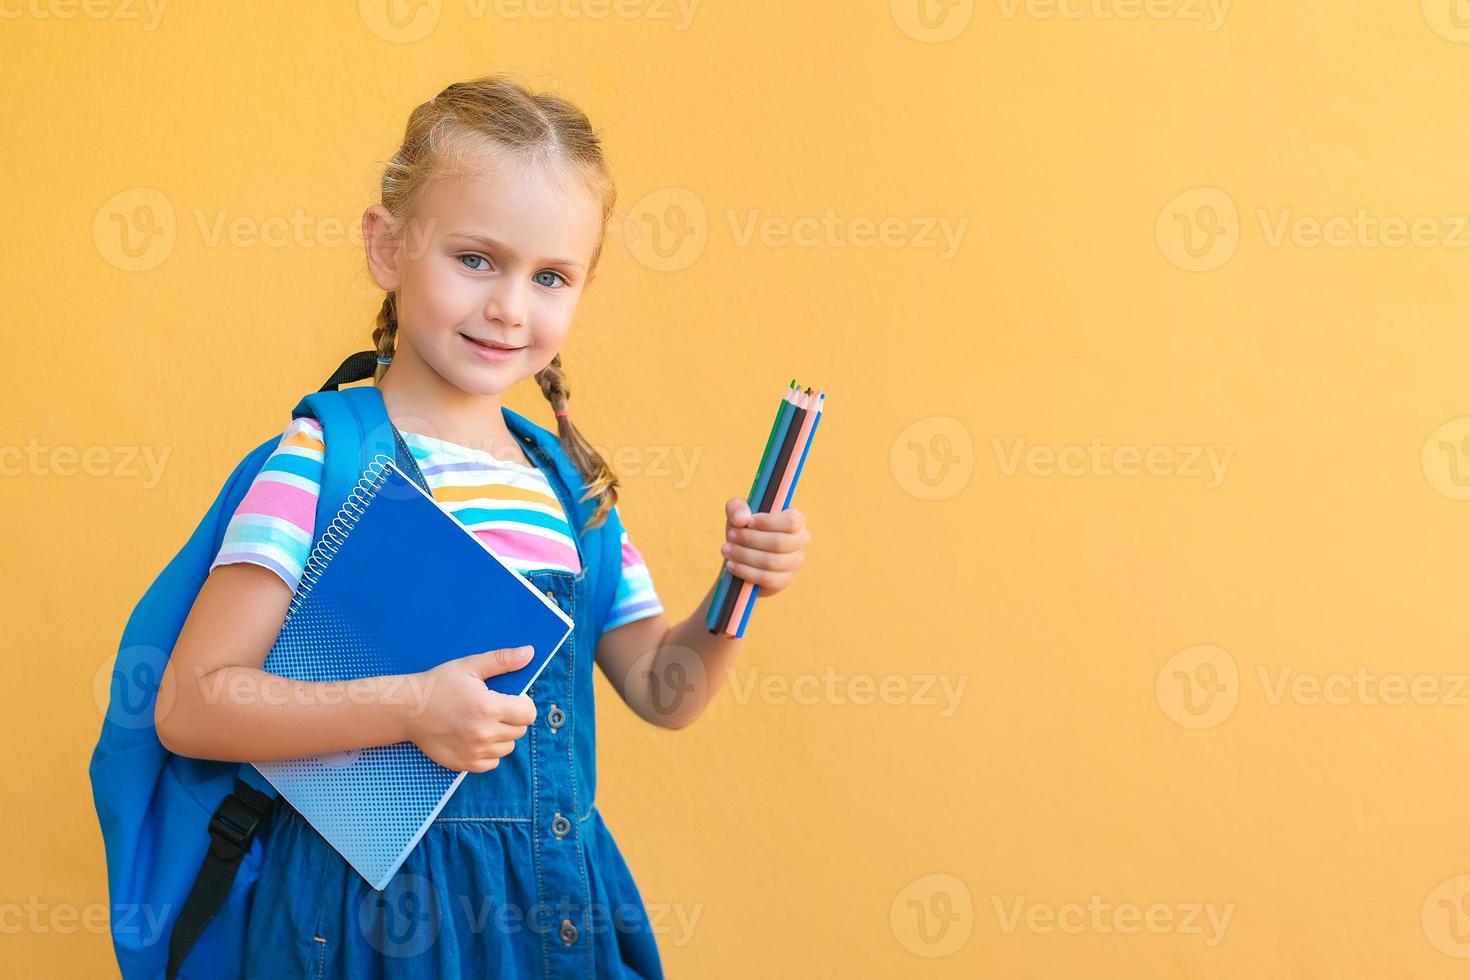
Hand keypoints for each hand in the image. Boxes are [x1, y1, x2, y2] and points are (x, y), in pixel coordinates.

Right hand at [403, 646, 537, 771]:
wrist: (407, 709)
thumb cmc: (438, 684)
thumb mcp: (470, 666)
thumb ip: (503, 660)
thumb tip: (529, 653)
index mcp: (489, 708)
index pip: (528, 713)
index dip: (523, 703)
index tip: (511, 698)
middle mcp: (484, 733)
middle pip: (520, 731)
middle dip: (513, 718)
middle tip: (494, 708)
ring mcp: (474, 752)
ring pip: (507, 747)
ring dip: (502, 735)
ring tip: (482, 721)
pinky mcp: (464, 764)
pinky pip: (492, 763)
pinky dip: (489, 752)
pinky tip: (475, 737)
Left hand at [720, 497, 810, 596]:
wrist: (742, 558)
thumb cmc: (745, 530)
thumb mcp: (738, 515)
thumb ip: (737, 508)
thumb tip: (741, 519)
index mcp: (796, 521)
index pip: (791, 521)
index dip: (768, 522)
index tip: (748, 522)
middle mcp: (801, 541)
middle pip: (778, 543)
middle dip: (750, 539)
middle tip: (730, 536)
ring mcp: (795, 563)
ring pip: (771, 562)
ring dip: (744, 555)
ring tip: (726, 549)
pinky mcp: (784, 581)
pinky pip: (767, 578)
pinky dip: (746, 571)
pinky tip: (731, 564)